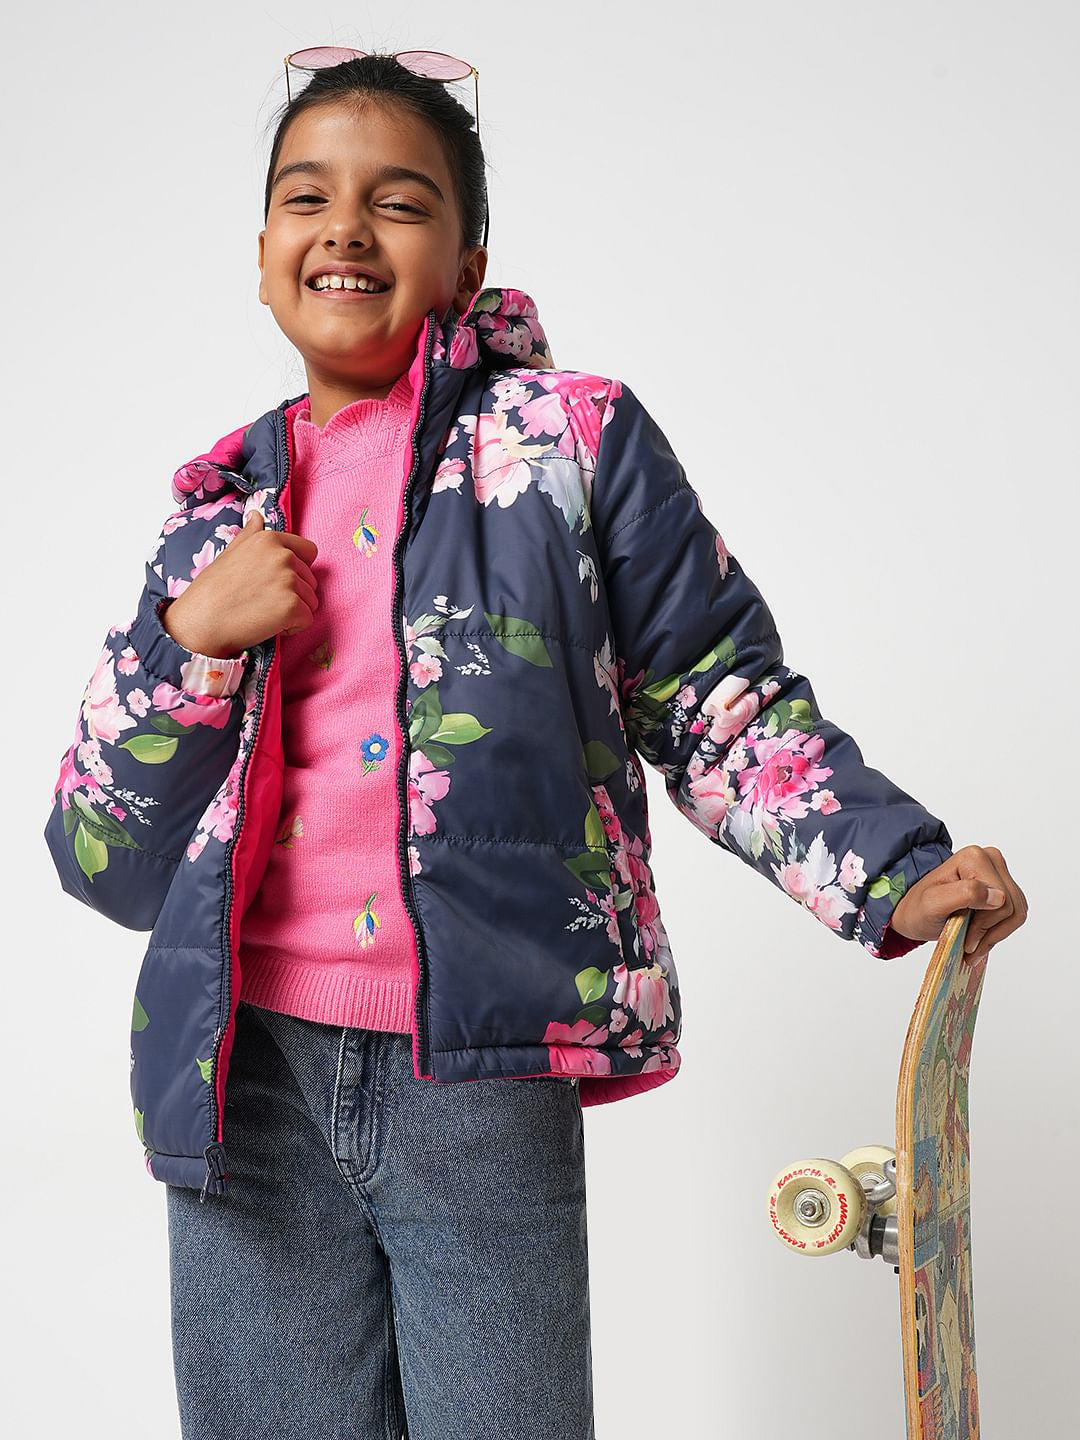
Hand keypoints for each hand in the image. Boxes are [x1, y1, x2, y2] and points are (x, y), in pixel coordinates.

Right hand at [162, 507, 319, 655]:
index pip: (308, 551)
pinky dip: (292, 628)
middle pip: (311, 579)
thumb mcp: (230, 553)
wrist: (200, 621)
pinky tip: (267, 624)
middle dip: (294, 594)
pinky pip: (307, 620)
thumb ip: (250, 535)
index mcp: (270, 539)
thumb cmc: (212, 590)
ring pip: (311, 601)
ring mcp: (289, 580)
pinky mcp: (292, 607)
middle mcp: (283, 556)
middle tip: (262, 601)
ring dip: (294, 612)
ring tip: (263, 613)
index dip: (297, 570)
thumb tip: (257, 515)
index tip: (274, 581)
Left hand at [889, 844, 1027, 959]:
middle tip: (968, 946)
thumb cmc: (919, 907)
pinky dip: (999, 931)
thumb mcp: (934, 903)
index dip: (985, 926)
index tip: (966, 941)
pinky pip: (1015, 915)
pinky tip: (981, 938)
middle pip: (1011, 907)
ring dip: (995, 934)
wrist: (914, 909)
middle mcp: (991, 859)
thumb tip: (999, 896)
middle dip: (990, 932)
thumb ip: (966, 894)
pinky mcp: (1004, 887)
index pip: (1001, 901)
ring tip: (973, 945)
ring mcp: (999, 873)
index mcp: (975, 858)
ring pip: (1016, 912)